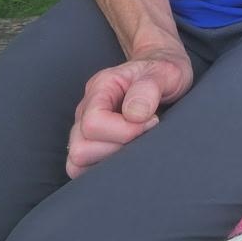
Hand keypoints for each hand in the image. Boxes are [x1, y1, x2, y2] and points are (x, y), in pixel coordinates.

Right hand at [65, 40, 192, 178]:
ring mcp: (85, 127)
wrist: (163, 70)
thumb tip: (133, 115)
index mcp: (101, 88)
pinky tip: (128, 156)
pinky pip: (82, 168)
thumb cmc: (163, 72)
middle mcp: (86, 109)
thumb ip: (148, 88)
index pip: (93, 123)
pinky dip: (103, 170)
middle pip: (80, 148)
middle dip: (117, 149)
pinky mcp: (92, 143)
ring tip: (136, 146)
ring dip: (109, 162)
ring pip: (77, 163)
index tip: (151, 122)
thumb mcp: (165, 72)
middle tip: (144, 136)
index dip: (124, 131)